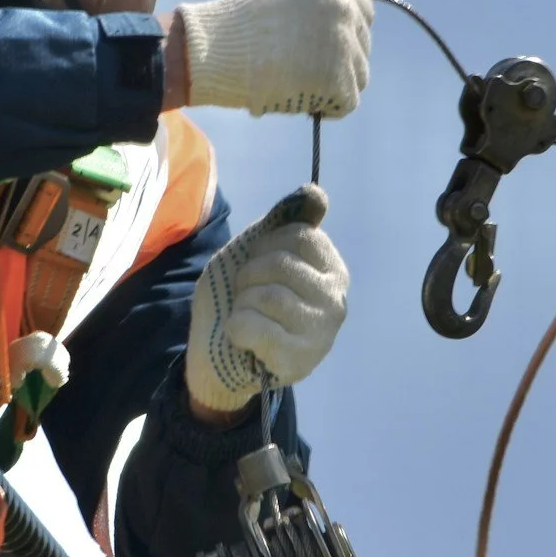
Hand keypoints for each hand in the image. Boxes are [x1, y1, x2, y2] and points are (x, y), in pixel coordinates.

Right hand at [171, 0, 382, 117]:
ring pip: (359, 73)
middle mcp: (345, 6)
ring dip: (333, 81)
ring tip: (296, 76)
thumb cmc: (244, 16)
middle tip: (296, 57)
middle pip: (362, 42)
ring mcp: (344, 43)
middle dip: (336, 54)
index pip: (363, 10)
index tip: (306, 36)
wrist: (214, 48)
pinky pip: (347, 101)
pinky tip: (298, 94)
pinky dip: (326, 105)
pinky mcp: (339, 80)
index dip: (335, 28)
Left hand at [186, 185, 349, 414]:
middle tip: (248, 297)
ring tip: (247, 317)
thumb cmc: (243, 297)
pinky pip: (254, 327)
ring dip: (242, 304)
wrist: (219, 356)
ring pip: (268, 297)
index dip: (264, 247)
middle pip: (281, 264)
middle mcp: (336, 299)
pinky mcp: (299, 361)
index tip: (258, 266)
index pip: (299, 235)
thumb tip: (316, 194)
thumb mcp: (257, 250)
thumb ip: (284, 220)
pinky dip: (236, 328)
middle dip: (248, 277)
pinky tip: (243, 338)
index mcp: (331, 268)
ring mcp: (322, 333)